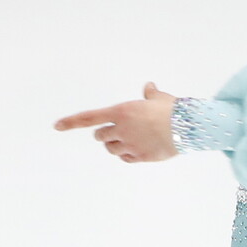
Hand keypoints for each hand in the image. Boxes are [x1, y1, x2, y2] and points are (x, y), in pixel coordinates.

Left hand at [54, 82, 177, 162]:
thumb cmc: (174, 109)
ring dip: (115, 145)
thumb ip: (150, 94)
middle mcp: (122, 129)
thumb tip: (149, 87)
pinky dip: (127, 155)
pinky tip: (135, 150)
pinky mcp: (141, 157)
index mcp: (122, 111)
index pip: (89, 117)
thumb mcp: (160, 98)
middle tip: (115, 131)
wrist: (189, 127)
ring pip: (112, 149)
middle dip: (105, 134)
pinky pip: (126, 159)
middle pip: (100, 136)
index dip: (71, 122)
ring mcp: (130, 144)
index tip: (57, 126)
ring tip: (127, 140)